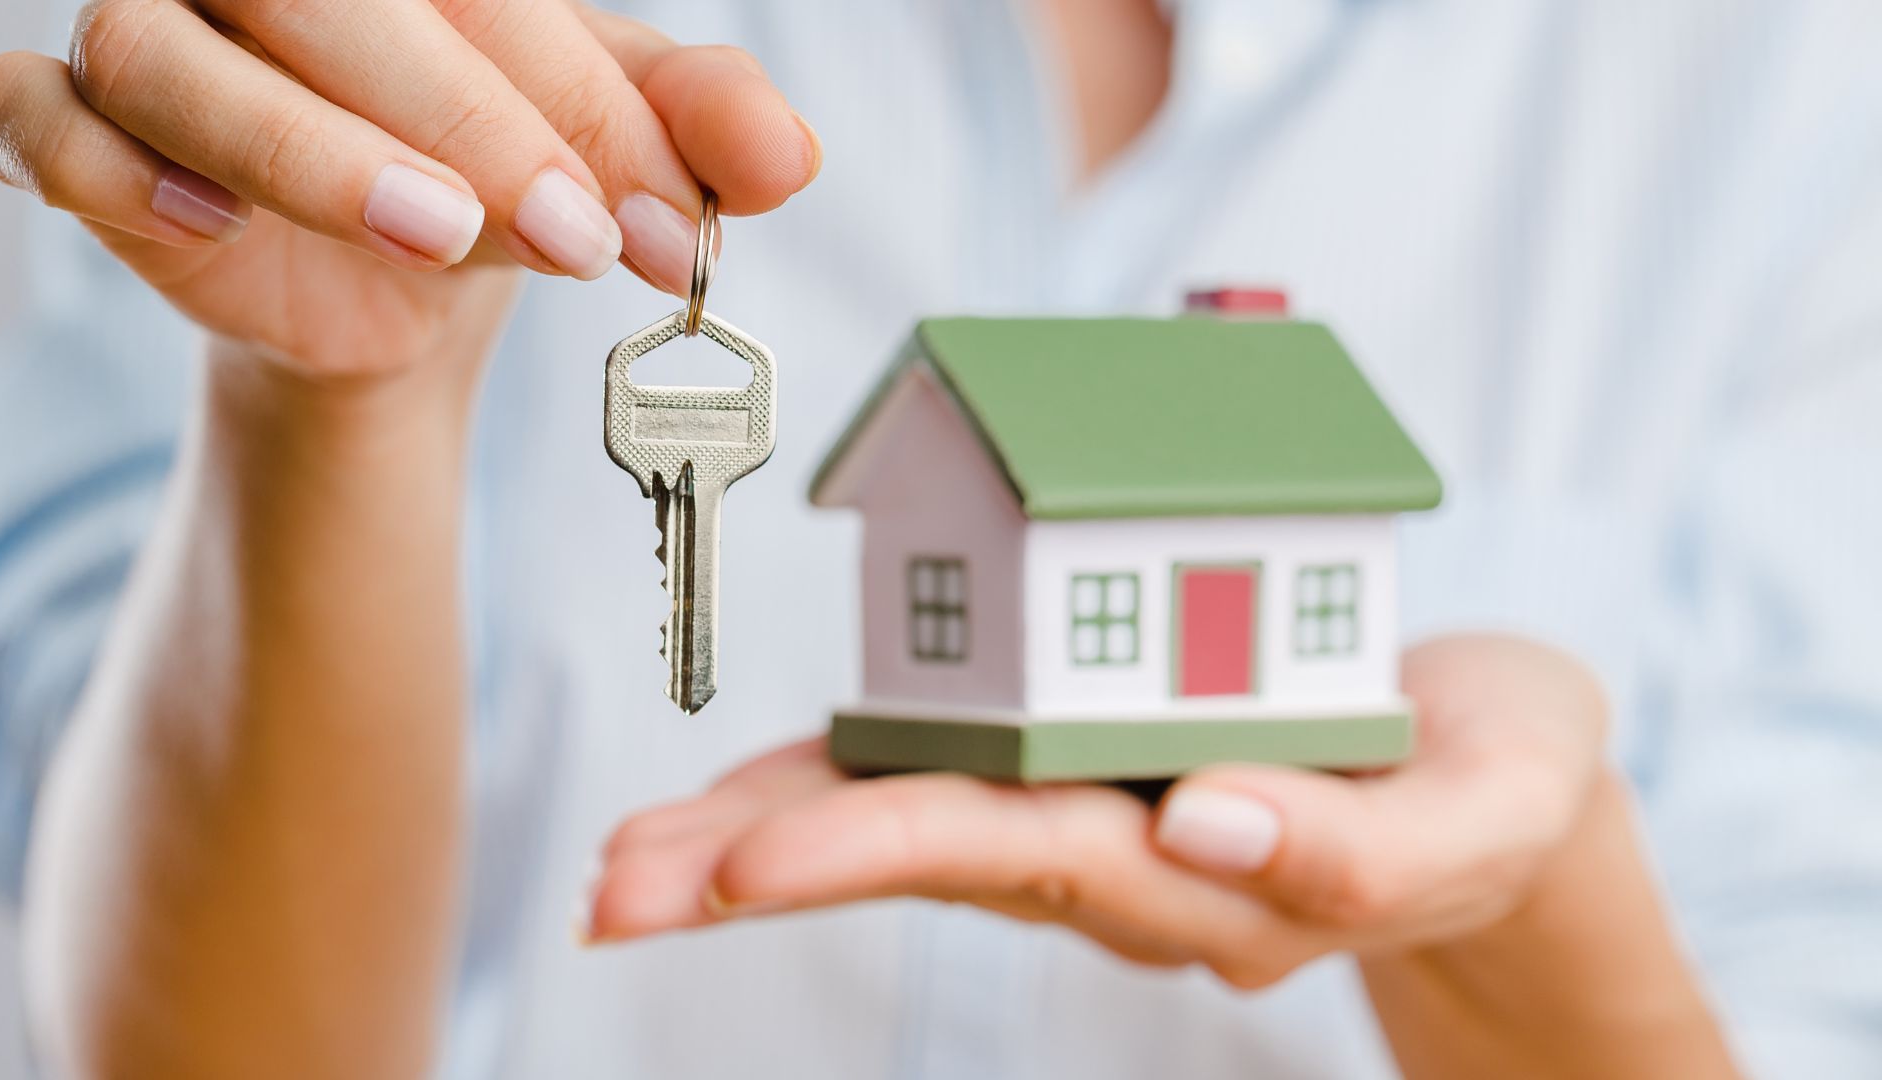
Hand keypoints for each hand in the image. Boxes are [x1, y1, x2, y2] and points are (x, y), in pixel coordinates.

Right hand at [0, 0, 818, 380]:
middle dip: (476, 126)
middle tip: (584, 238)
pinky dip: (112, 167)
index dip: (580, 101)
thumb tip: (788, 156)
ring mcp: (148, 28)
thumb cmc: (494, 171)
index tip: (670, 223)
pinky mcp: (70, 123)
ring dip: (312, 152)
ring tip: (440, 231)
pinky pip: (40, 120)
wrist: (397, 282)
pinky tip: (207, 221)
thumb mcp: (607, 151)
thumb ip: (695, 133)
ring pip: (174, 55)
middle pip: (330, 0)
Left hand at [584, 636, 1608, 987]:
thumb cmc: (1498, 779)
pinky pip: (943, 775)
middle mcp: (1126, 857)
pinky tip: (736, 804)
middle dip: (767, 869)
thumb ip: (1369, 850)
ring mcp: (1094, 820)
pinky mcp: (1081, 766)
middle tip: (617, 892)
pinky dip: (833, 785)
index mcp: (1212, 866)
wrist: (1494, 770)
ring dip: (761, 840)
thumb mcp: (1490, 808)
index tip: (754, 870)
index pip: (1030, 857)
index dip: (886, 850)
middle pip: (928, 857)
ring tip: (620, 869)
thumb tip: (1212, 825)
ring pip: (910, 827)